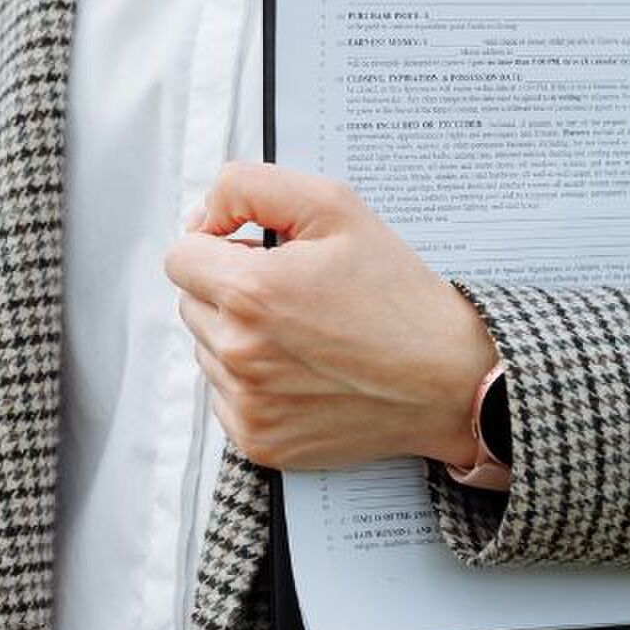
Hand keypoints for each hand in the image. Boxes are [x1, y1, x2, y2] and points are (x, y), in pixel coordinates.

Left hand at [163, 162, 498, 471]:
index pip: (180, 256)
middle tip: (291, 291)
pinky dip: (251, 381)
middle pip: (190, 301)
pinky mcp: (257, 440)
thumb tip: (202, 214)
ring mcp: (246, 403)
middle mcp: (238, 353)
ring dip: (237, 334)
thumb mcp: (334, 208)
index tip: (254, 250)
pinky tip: (301, 370)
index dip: (217, 243)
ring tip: (303, 332)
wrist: (450, 380)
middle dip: (228, 288)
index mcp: (250, 292)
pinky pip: (224, 396)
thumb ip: (252, 188)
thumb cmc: (398, 294)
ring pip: (206, 348)